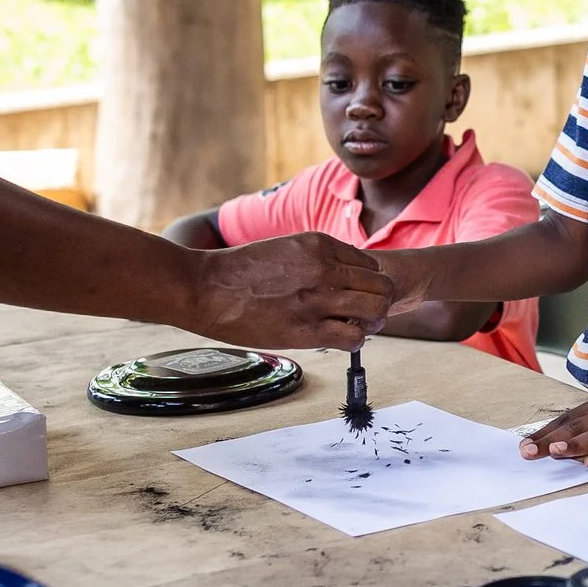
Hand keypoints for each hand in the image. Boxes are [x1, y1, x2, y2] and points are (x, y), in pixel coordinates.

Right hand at [196, 233, 394, 349]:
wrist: (205, 287)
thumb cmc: (238, 271)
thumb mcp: (285, 249)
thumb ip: (315, 260)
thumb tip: (338, 279)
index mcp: (320, 245)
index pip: (371, 265)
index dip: (368, 284)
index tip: (354, 296)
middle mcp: (326, 269)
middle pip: (383, 287)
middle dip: (379, 303)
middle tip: (364, 315)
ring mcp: (319, 298)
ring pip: (376, 311)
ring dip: (372, 323)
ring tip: (355, 328)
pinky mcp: (307, 329)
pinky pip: (354, 338)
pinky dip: (354, 341)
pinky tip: (338, 340)